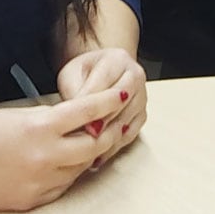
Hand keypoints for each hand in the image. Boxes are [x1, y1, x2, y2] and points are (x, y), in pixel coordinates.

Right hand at [0, 89, 124, 210]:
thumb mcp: (14, 115)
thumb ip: (47, 118)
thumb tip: (76, 120)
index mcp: (39, 127)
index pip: (88, 111)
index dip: (109, 101)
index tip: (122, 93)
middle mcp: (44, 157)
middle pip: (95, 145)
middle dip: (106, 132)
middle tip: (111, 122)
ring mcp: (39, 183)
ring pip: (81, 168)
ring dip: (87, 155)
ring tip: (86, 141)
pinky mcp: (32, 202)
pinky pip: (62, 187)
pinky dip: (67, 174)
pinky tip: (60, 164)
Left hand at [56, 46, 146, 166]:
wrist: (100, 74)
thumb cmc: (85, 74)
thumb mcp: (72, 74)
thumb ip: (74, 91)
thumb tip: (76, 116)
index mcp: (118, 59)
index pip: (104, 81)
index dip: (89, 102)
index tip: (75, 120)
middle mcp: (135, 75)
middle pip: (121, 102)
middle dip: (101, 121)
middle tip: (84, 136)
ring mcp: (142, 96)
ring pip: (126, 120)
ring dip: (107, 137)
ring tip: (88, 150)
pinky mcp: (142, 115)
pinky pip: (130, 134)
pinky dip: (113, 146)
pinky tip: (98, 155)